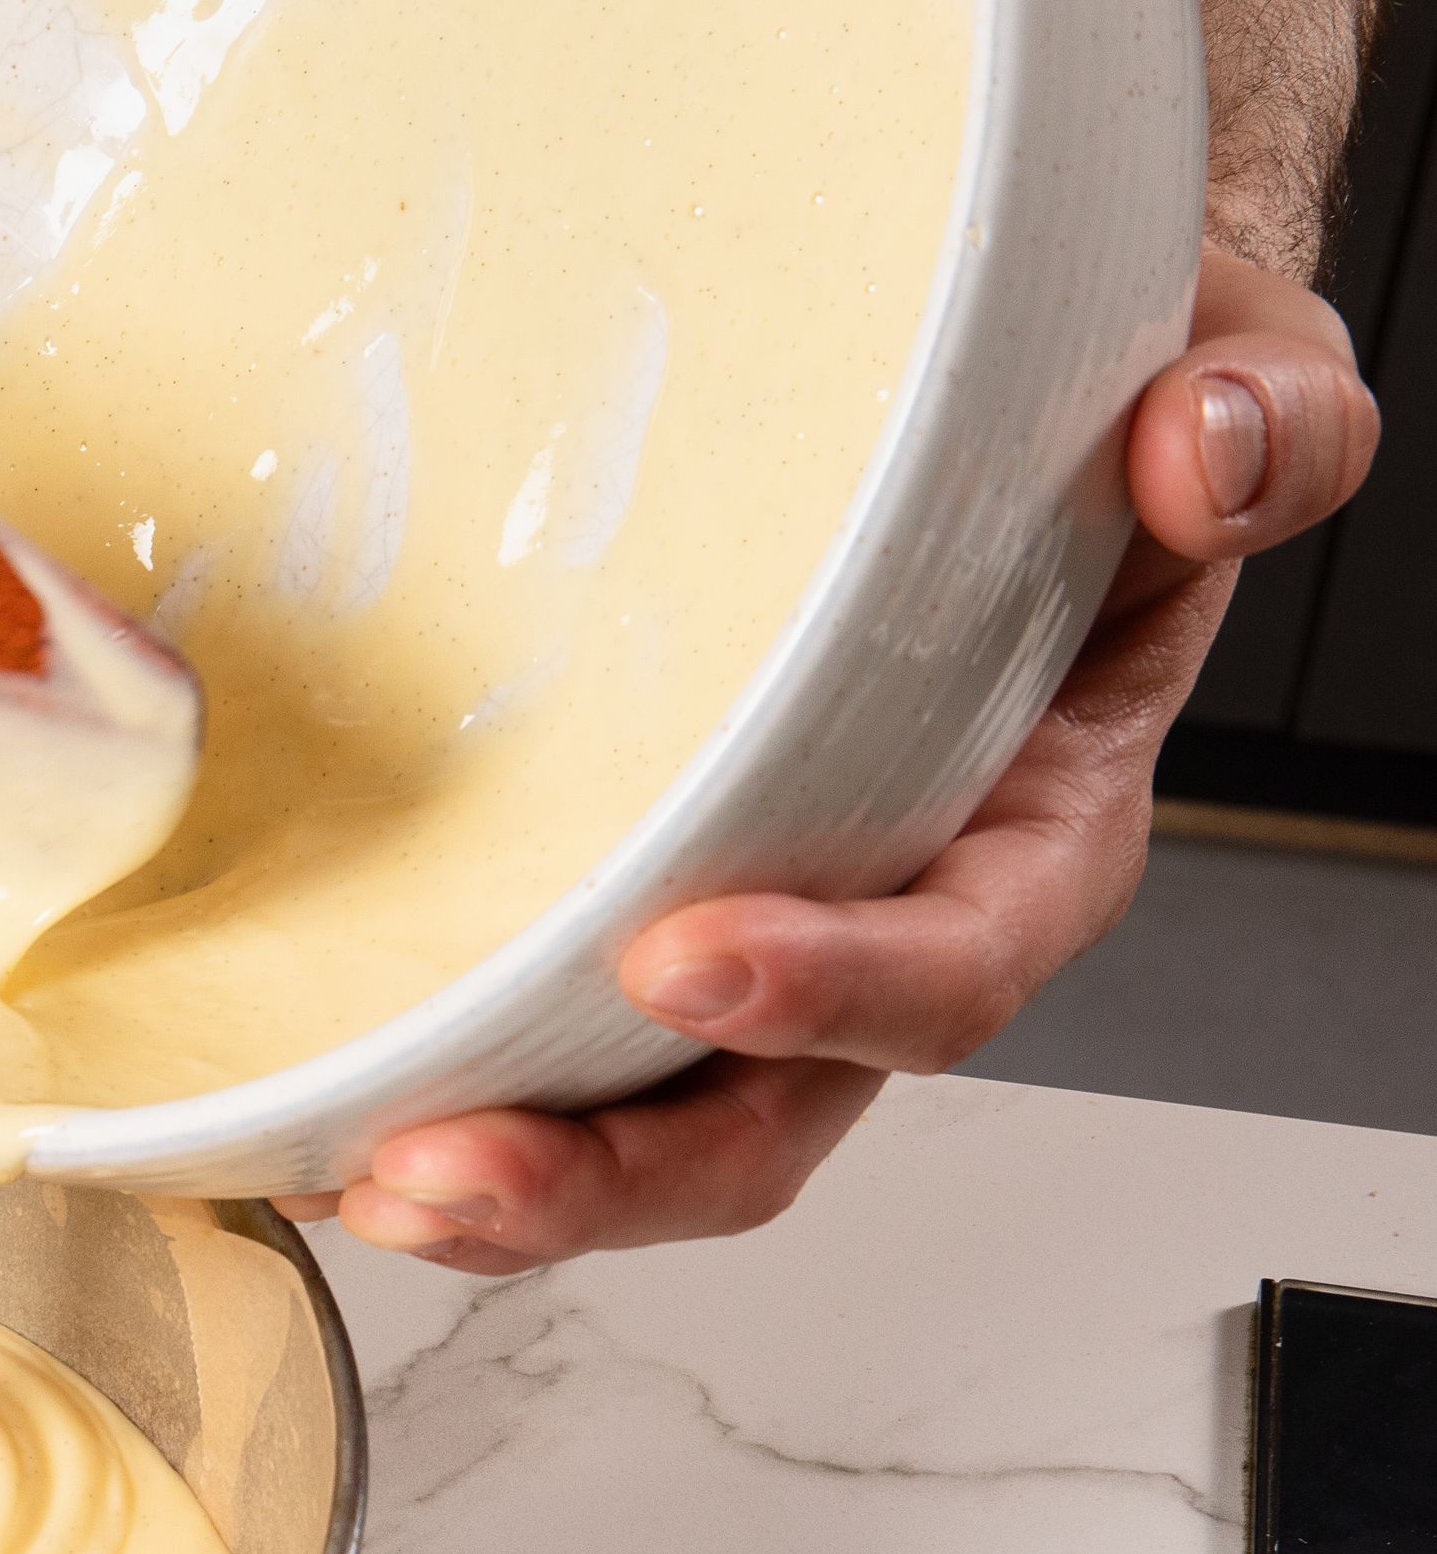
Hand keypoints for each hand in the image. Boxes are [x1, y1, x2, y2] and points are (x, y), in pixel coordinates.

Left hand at [299, 249, 1383, 1273]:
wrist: (990, 408)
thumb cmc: (1093, 417)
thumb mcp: (1221, 373)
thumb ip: (1263, 423)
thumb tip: (1202, 446)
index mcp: (1026, 839)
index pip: (949, 965)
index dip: (827, 991)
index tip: (680, 960)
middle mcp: (871, 933)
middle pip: (754, 1123)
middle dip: (601, 1172)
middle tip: (446, 1163)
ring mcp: (731, 947)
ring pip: (623, 1130)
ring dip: (486, 1181)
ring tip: (346, 1175)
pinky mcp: (600, 931)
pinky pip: (521, 1056)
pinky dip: (407, 1098)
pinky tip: (291, 1119)